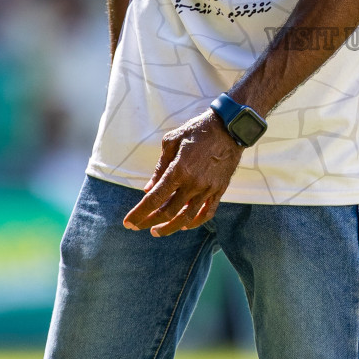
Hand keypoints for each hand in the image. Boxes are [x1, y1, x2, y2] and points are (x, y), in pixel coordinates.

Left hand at [123, 110, 243, 236]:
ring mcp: (208, 188)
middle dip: (149, 222)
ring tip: (157, 231)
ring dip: (169, 228)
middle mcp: (194, 183)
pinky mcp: (220, 190)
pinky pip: (207, 213)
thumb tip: (148, 188)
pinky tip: (184, 225)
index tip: (128, 223)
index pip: (154, 199)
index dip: (139, 213)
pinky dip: (194, 222)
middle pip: (168, 212)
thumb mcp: (172, 141)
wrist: (229, 127)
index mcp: (179, 170)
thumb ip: (160, 166)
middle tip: (138, 226)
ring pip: (186, 217)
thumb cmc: (197, 130)